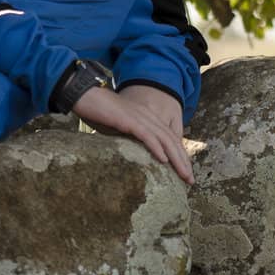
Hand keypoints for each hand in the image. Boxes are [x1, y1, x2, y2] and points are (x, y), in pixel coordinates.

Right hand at [70, 83, 192, 184]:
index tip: (184, 172)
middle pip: (172, 140)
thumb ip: (127, 139)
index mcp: (146, 118)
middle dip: (183, 161)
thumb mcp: (116, 128)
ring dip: (176, 159)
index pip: (168, 138)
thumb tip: (131, 156)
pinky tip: (164, 160)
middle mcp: (147, 117)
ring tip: (184, 174)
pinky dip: (157, 148)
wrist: (84, 95)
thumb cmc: (97, 112)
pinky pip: (147, 136)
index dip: (179, 156)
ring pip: (164, 140)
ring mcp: (139, 117)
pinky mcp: (129, 120)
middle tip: (190, 180)